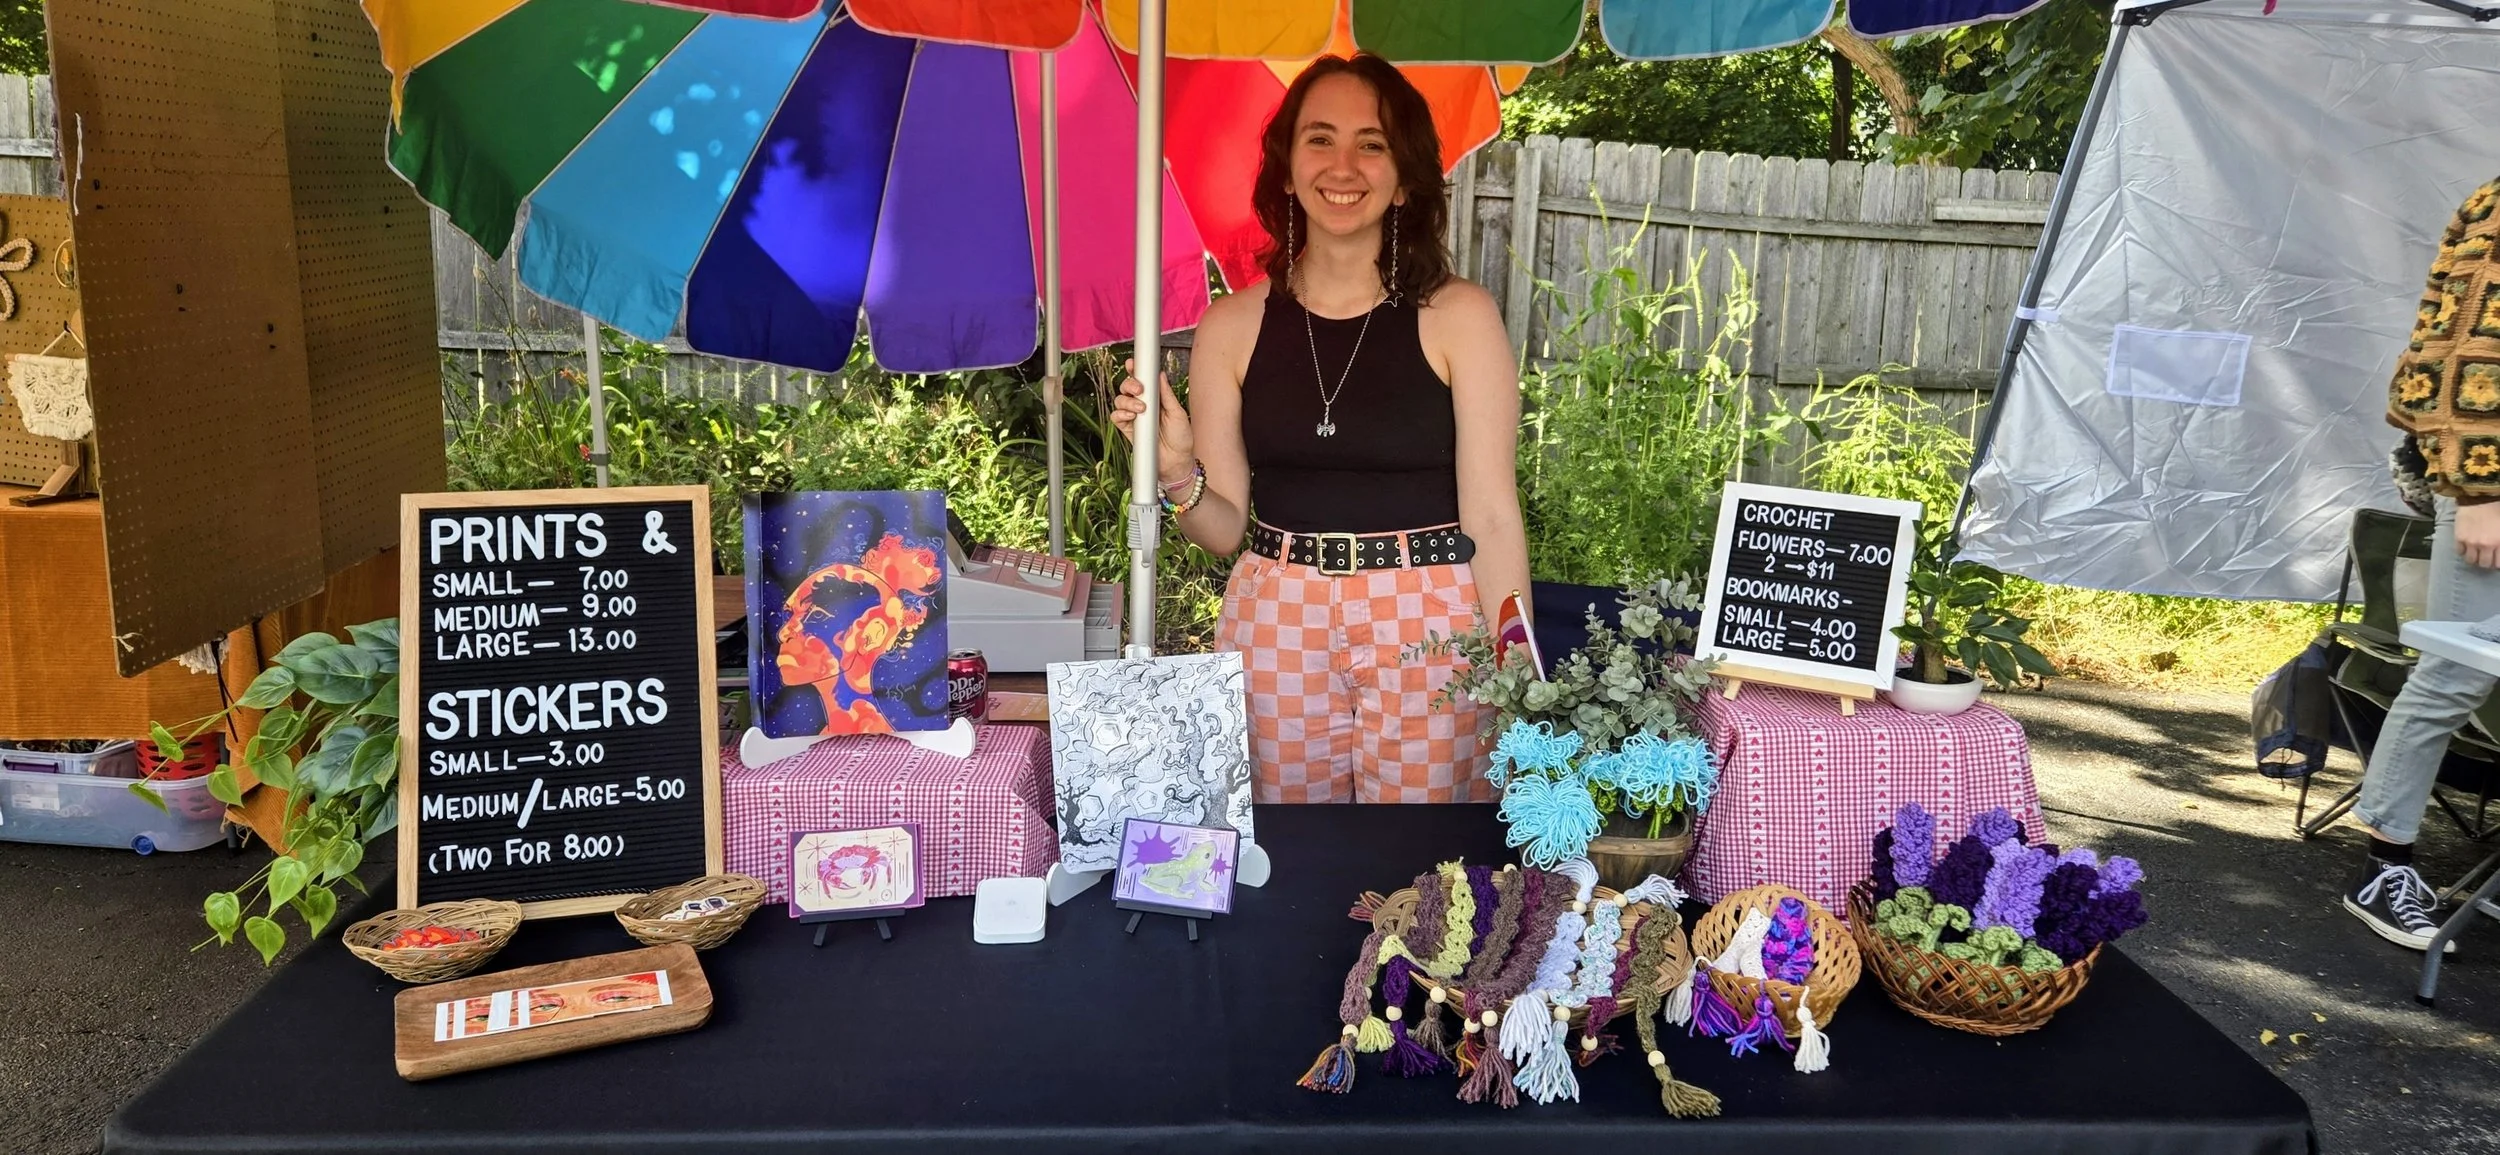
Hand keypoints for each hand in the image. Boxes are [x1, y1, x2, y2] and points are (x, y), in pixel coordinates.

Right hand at [1108, 358, 1195, 487]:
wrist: (1177, 462)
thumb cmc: (1181, 438)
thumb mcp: (1178, 413)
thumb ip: (1166, 394)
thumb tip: (1160, 374)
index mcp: (1156, 398)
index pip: (1142, 380)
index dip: (1135, 370)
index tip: (1132, 363)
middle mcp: (1143, 405)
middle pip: (1127, 387)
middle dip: (1130, 384)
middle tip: (1140, 390)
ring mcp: (1134, 417)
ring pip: (1119, 400)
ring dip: (1127, 401)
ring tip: (1141, 409)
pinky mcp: (1128, 429)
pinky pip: (1116, 417)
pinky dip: (1120, 414)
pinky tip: (1131, 416)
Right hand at [2460, 499, 2499, 568]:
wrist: (2481, 496)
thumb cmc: (2497, 510)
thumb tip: (2498, 549)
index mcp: (2499, 542)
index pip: (2497, 564)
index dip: (2496, 563)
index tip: (2495, 559)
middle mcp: (2485, 545)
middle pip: (2484, 564)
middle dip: (2486, 561)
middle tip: (2486, 555)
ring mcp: (2470, 542)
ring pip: (2470, 560)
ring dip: (2474, 557)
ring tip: (2475, 552)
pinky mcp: (2459, 537)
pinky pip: (2459, 551)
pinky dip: (2463, 550)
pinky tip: (2466, 545)